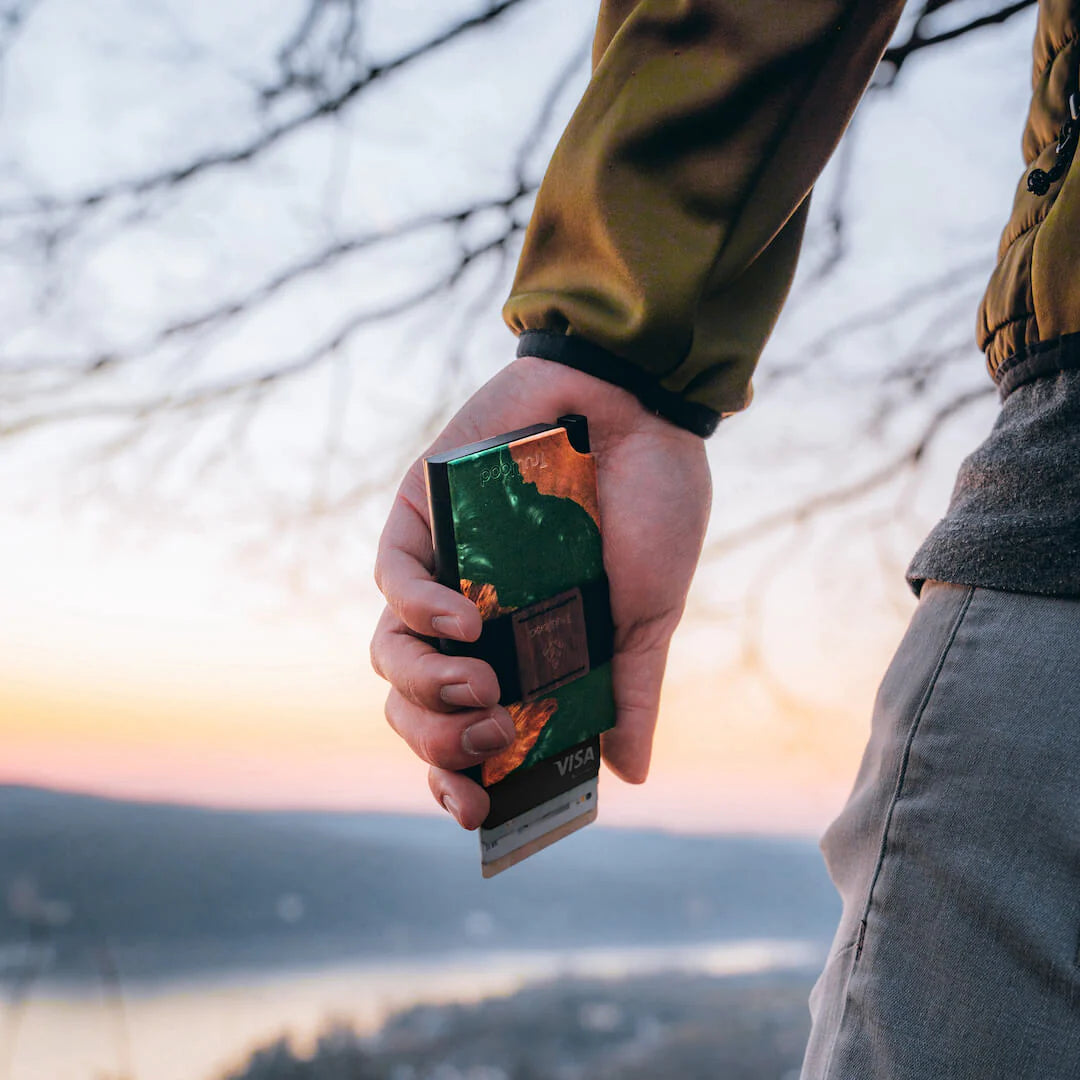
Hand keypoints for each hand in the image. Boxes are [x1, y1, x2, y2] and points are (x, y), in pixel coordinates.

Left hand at [370, 355, 710, 828]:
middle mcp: (474, 618)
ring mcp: (444, 568)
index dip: (458, 776)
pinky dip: (419, 608)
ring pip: (392, 650)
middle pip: (416, 703)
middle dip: (438, 738)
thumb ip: (631, 690)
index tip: (477, 810)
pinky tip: (462, 624)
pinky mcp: (425, 513)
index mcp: (523, 650)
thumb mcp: (648, 614)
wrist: (643, 407)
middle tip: (489, 739)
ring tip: (478, 687)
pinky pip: (393, 576)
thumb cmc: (651, 506)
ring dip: (424, 684)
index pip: (466, 730)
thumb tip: (631, 775)